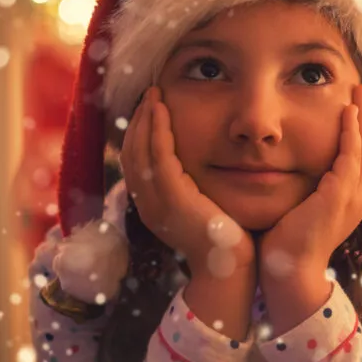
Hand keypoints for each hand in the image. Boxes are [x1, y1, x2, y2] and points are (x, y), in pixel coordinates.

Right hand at [120, 87, 253, 277]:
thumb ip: (195, 186)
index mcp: (153, 206)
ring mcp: (157, 202)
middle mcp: (147, 204)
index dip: (138, 132)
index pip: (135, 161)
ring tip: (153, 94)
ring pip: (139, 150)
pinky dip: (157, 130)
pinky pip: (158, 156)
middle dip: (137, 120)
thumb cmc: (226, 239)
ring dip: (144, 119)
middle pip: (130, 152)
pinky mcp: (173, 199)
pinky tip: (162, 110)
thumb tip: (200, 166)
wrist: (232, 268)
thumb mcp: (202, 207)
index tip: (149, 108)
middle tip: (149, 93)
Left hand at [258, 84, 361, 277]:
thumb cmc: (287, 244)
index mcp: (352, 200)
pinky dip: (351, 133)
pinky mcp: (339, 196)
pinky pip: (351, 156)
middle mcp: (359, 197)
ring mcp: (353, 197)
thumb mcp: (303, 208)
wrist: (288, 272)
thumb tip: (290, 169)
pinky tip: (348, 113)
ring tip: (358, 92)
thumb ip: (306, 188)